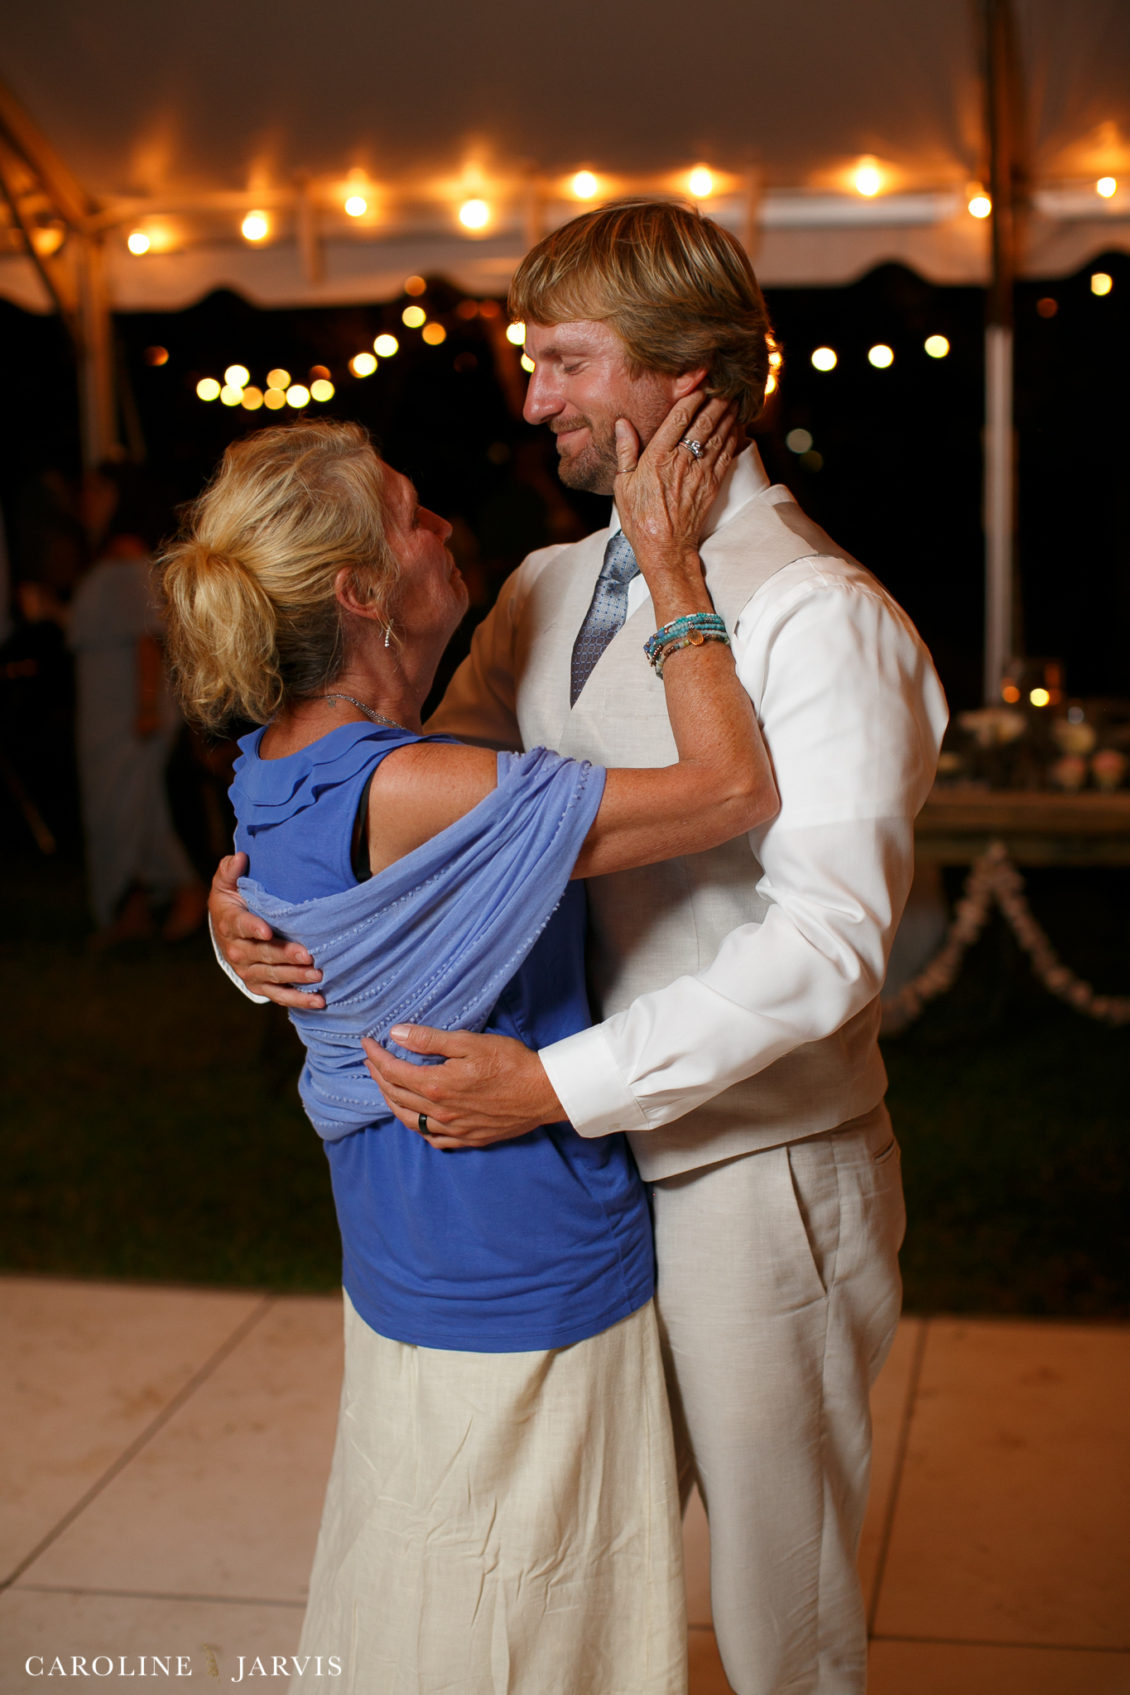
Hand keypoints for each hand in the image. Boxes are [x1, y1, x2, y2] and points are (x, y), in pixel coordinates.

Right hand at [209, 853, 325, 1007]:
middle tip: (308, 955)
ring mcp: (248, 970)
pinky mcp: (259, 985)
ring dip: (295, 977)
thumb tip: (240, 858)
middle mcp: (237, 950)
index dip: (253, 928)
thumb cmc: (233, 902)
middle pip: (261, 955)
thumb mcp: (226, 884)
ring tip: (317, 975)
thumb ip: (231, 871)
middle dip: (284, 956)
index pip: (240, 926)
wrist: (226, 931)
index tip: (266, 931)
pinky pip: (278, 995)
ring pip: (272, 977)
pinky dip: (298, 1000)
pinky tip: (318, 1001)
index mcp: (230, 923)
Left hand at [361, 1024, 563, 1149]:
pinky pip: (433, 1138)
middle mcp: (440, 1112)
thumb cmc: (510, 1062)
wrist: (543, 1092)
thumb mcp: (469, 1042)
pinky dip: (418, 1127)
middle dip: (378, 1076)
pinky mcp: (468, 1138)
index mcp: (436, 1086)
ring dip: (391, 1102)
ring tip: (385, 1087)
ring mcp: (453, 1129)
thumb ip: (430, 1040)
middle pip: (396, 1096)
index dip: (376, 1056)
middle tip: (371, 1061)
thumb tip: (397, 1034)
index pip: (393, 1071)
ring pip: (409, 1120)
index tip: (367, 1043)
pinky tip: (417, 1117)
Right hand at [613, 392, 739, 577]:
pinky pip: (727, 453)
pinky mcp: (713, 484)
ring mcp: (700, 472)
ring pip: (719, 434)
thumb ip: (626, 451)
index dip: (692, 395)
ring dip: (728, 413)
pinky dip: (734, 436)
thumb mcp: (622, 485)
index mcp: (657, 457)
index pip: (679, 417)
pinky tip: (738, 423)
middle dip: (716, 399)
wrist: (665, 548)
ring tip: (734, 396)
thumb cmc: (639, 518)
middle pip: (704, 421)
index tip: (701, 381)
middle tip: (725, 382)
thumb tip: (622, 423)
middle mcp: (681, 461)